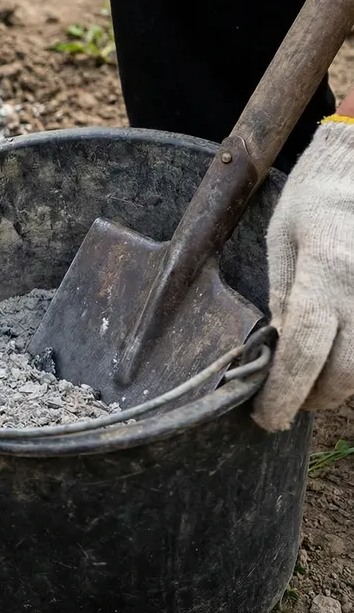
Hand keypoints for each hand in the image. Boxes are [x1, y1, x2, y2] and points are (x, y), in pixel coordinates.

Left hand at [253, 111, 353, 430]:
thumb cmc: (318, 195)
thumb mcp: (284, 239)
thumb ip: (285, 294)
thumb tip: (281, 345)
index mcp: (325, 275)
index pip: (304, 354)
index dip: (285, 394)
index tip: (267, 417)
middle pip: (347, 374)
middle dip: (316, 398)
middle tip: (292, 402)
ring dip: (344, 385)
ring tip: (316, 382)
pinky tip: (343, 355)